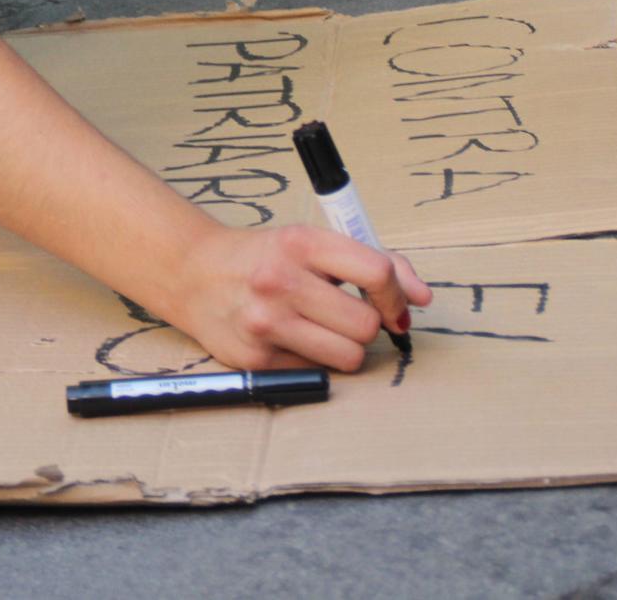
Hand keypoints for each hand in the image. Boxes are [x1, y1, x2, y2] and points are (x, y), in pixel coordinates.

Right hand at [169, 224, 433, 371]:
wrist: (194, 274)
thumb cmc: (265, 257)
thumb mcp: (313, 244)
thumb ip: (373, 263)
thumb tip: (422, 298)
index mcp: (302, 243)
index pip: (376, 273)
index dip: (398, 295)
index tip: (397, 306)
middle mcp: (281, 281)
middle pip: (366, 325)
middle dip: (368, 325)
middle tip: (346, 315)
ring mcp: (266, 323)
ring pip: (349, 357)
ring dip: (346, 348)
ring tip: (322, 329)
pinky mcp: (257, 359)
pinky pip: (318, 372)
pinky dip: (316, 360)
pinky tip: (293, 338)